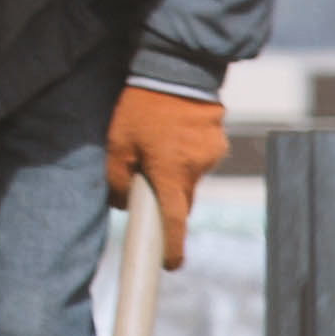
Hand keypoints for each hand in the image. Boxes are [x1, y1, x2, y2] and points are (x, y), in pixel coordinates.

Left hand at [106, 83, 228, 267]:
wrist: (175, 69)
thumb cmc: (140, 106)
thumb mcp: (116, 141)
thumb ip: (117, 177)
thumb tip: (121, 204)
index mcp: (170, 172)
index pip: (174, 220)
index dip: (172, 246)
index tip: (171, 265)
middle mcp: (196, 168)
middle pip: (182, 198)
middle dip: (168, 199)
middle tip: (149, 184)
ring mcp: (211, 153)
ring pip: (191, 176)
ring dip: (175, 170)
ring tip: (157, 142)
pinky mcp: (217, 139)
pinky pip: (200, 157)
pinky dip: (186, 152)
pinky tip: (171, 131)